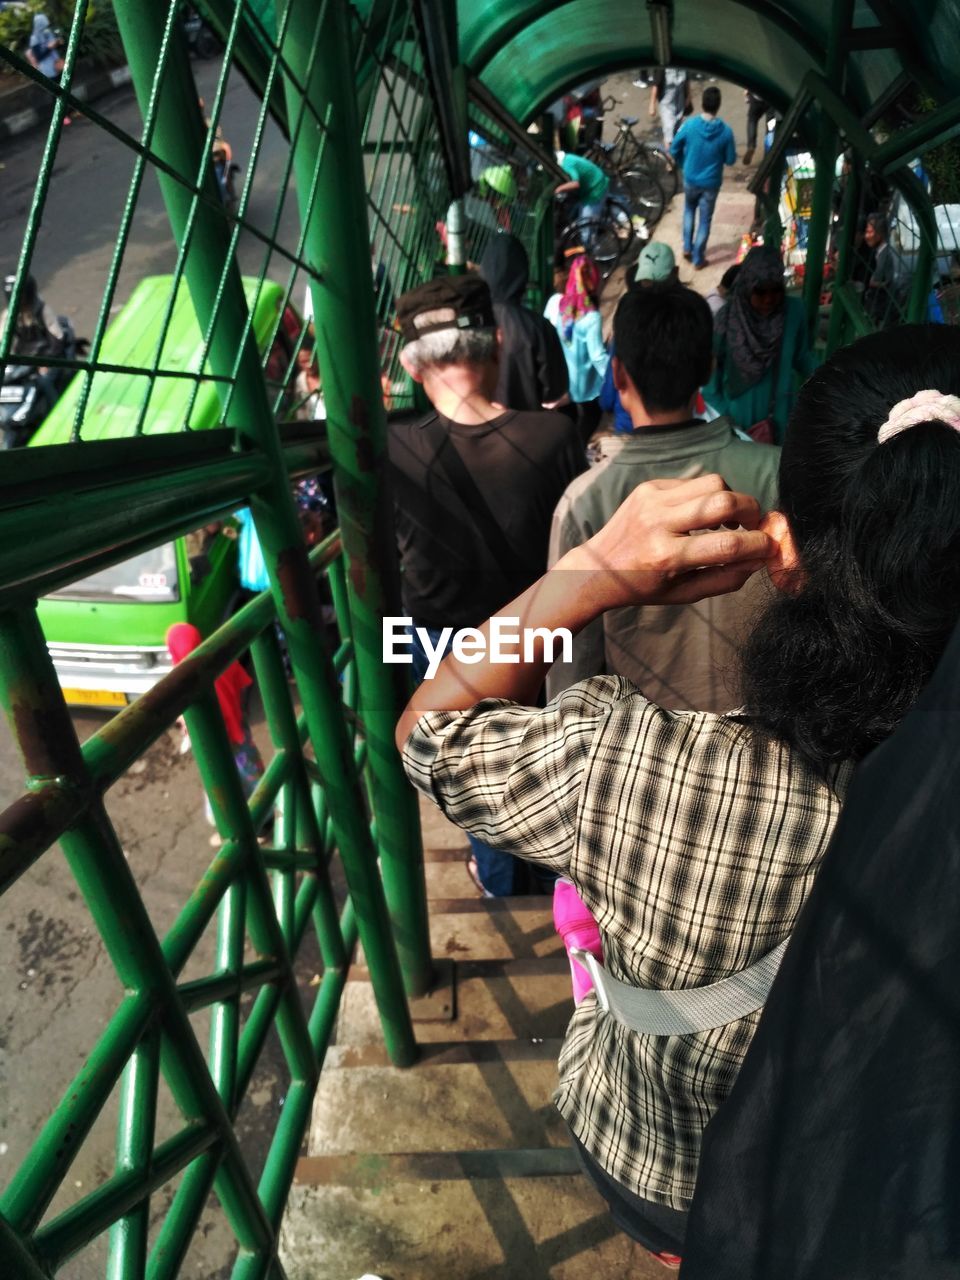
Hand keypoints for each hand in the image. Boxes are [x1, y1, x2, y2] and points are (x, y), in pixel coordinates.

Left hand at [558, 475, 773, 608]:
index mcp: (667, 557)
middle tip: (753, 525)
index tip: (768, 546)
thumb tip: (761, 558)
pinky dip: (706, 496)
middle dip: (751, 510)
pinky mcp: (649, 486)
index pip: (728, 544)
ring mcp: (652, 499)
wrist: (596, 567)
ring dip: (731, 499)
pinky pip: (693, 481)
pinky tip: (700, 514)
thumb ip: (726, 578)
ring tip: (729, 520)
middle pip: (723, 501)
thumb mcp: (685, 594)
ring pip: (713, 482)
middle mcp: (658, 523)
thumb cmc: (644, 585)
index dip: (758, 544)